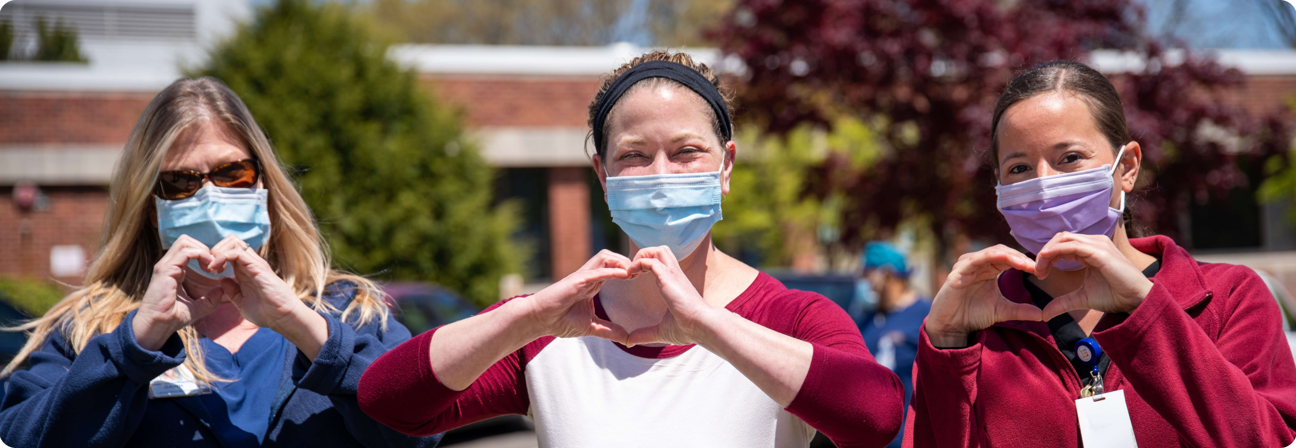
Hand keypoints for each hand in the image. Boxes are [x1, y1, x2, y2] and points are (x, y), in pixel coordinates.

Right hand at [133, 235, 224, 350]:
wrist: (158, 326)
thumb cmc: (173, 318)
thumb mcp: (197, 307)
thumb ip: (210, 299)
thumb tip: (221, 290)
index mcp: (174, 270)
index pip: (189, 249)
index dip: (205, 254)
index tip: (217, 269)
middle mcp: (168, 264)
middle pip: (186, 240)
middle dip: (204, 248)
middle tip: (215, 265)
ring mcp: (165, 265)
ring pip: (185, 241)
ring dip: (203, 250)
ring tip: (212, 266)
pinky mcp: (165, 269)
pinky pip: (185, 252)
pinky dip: (200, 255)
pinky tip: (208, 268)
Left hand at [207, 235, 307, 331]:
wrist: (282, 317)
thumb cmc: (266, 312)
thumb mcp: (241, 302)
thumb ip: (232, 291)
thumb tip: (222, 279)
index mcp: (246, 271)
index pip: (229, 252)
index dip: (216, 257)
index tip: (209, 272)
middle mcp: (250, 264)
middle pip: (231, 241)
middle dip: (215, 250)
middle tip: (209, 267)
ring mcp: (254, 263)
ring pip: (233, 242)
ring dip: (218, 251)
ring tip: (212, 267)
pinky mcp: (257, 266)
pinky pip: (236, 252)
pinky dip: (222, 256)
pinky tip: (216, 269)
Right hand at [523, 250, 635, 341]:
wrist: (539, 320)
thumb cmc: (560, 320)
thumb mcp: (591, 327)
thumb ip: (608, 330)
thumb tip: (627, 339)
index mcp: (593, 284)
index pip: (614, 268)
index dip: (629, 269)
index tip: (642, 278)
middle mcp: (589, 277)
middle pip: (612, 257)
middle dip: (628, 261)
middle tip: (641, 272)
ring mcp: (582, 277)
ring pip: (605, 257)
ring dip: (621, 262)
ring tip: (633, 273)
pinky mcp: (576, 281)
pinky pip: (596, 271)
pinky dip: (610, 271)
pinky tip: (624, 275)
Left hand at [626, 246, 715, 346]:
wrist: (702, 326)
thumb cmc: (687, 328)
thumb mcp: (661, 331)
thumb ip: (644, 334)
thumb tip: (629, 342)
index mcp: (673, 283)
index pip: (661, 262)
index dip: (645, 265)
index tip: (634, 278)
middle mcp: (674, 275)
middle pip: (660, 250)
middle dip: (644, 254)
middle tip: (633, 272)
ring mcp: (672, 274)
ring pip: (657, 249)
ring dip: (642, 256)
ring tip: (632, 271)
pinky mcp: (668, 277)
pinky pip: (651, 261)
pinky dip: (639, 264)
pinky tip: (631, 275)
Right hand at [925, 245, 1042, 347]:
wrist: (952, 327)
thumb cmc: (972, 315)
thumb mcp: (1002, 311)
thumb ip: (1021, 310)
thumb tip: (1043, 314)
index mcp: (988, 269)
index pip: (1009, 258)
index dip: (1025, 262)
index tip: (1041, 271)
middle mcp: (978, 263)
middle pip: (1002, 251)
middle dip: (1020, 257)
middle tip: (1036, 267)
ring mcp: (967, 266)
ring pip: (991, 252)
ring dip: (1009, 256)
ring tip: (1025, 265)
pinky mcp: (958, 272)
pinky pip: (975, 259)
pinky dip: (990, 256)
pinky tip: (1004, 258)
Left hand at [1035, 232, 1153, 319]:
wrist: (1136, 300)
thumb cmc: (1114, 296)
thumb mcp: (1081, 298)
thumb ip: (1062, 302)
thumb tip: (1044, 314)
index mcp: (1089, 250)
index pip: (1062, 244)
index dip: (1047, 256)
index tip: (1039, 274)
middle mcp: (1093, 243)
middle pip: (1060, 238)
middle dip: (1044, 253)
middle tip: (1037, 272)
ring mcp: (1097, 245)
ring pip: (1064, 239)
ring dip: (1047, 252)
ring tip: (1040, 270)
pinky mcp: (1100, 252)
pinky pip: (1071, 246)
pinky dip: (1055, 252)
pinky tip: (1046, 262)